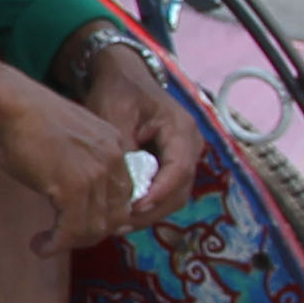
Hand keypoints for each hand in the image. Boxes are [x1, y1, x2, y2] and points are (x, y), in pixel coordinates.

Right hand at [0, 79, 143, 252]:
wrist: (9, 104)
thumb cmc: (26, 118)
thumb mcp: (68, 137)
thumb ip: (81, 159)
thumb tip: (72, 190)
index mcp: (115, 146)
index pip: (124, 194)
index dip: (105, 216)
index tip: (82, 226)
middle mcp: (113, 161)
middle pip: (116, 215)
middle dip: (90, 233)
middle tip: (64, 237)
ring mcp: (95, 175)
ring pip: (96, 227)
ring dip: (71, 243)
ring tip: (47, 244)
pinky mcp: (73, 189)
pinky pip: (72, 230)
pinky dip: (56, 244)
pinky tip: (40, 246)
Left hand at [85, 48, 202, 225]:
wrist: (122, 77)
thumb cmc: (118, 91)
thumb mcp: (115, 112)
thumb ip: (122, 145)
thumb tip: (124, 184)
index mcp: (182, 130)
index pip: (179, 169)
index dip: (158, 192)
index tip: (133, 208)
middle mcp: (189, 146)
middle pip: (179, 190)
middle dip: (151, 210)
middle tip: (120, 225)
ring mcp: (181, 157)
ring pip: (172, 196)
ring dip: (148, 212)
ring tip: (117, 225)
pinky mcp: (169, 165)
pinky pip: (162, 191)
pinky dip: (144, 204)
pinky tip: (120, 214)